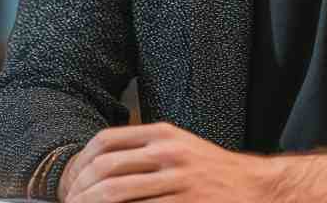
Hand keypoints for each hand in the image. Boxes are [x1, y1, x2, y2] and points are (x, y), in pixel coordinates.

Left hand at [61, 122, 269, 202]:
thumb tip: (101, 164)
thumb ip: (145, 149)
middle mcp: (168, 153)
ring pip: (118, 193)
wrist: (254, 188)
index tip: (72, 182)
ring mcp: (177, 180)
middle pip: (106, 168)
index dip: (81, 163)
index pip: (106, 141)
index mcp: (163, 134)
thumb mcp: (180, 146)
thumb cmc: (212, 170)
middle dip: (81, 190)